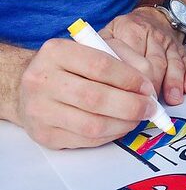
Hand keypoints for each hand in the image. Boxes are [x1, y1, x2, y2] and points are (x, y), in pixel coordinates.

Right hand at [17, 38, 155, 148]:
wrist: (31, 86)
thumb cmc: (74, 66)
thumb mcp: (99, 49)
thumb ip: (127, 58)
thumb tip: (148, 82)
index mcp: (56, 52)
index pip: (101, 65)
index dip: (130, 79)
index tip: (148, 88)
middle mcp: (42, 80)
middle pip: (96, 98)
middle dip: (131, 105)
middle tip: (150, 108)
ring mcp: (39, 110)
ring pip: (92, 124)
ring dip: (124, 124)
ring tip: (137, 118)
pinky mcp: (43, 135)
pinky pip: (85, 140)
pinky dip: (110, 136)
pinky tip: (120, 126)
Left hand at [101, 8, 185, 104]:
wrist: (154, 16)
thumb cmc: (126, 32)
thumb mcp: (107, 35)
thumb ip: (101, 53)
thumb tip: (96, 80)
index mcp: (129, 29)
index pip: (131, 57)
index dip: (131, 81)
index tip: (128, 98)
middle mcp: (151, 34)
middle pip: (154, 63)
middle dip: (153, 86)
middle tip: (148, 105)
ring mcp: (168, 42)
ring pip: (173, 64)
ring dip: (173, 83)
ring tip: (172, 100)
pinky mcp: (181, 49)